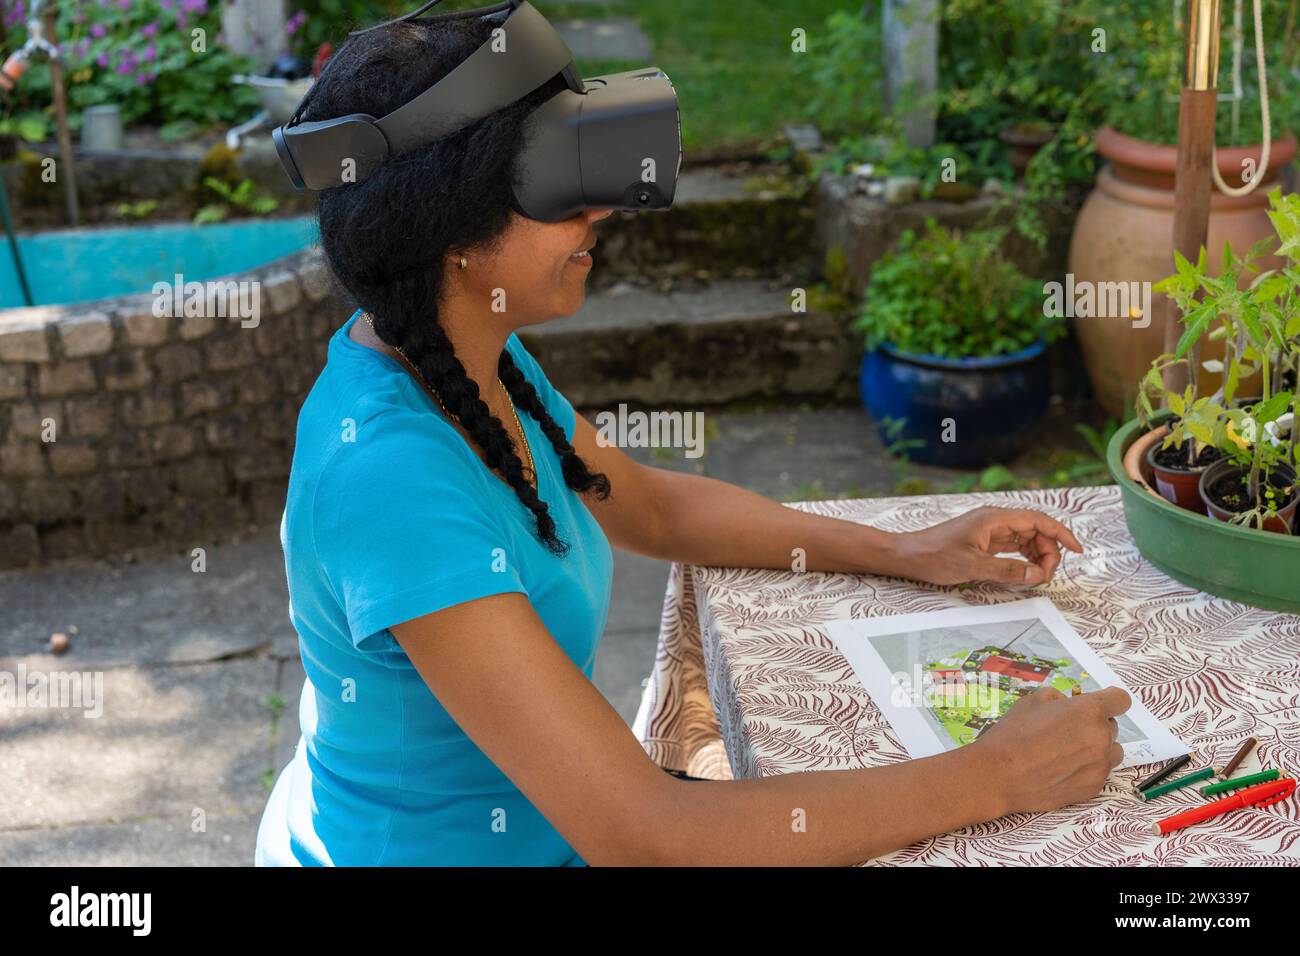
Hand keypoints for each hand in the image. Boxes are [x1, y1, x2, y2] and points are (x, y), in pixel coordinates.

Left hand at [894, 506, 1082, 586]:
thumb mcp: (972, 566)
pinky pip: (1014, 546)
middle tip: (1046, 576)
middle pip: (1036, 530)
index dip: (1062, 534)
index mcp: (994, 518)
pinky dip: (1024, 558)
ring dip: (1038, 555)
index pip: (1038, 519)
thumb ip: (1007, 570)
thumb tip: (1037, 574)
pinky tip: (1026, 572)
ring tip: (1038, 576)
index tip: (1078, 550)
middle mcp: (995, 521)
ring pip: (1026, 539)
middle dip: (1049, 551)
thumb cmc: (935, 556)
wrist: (909, 555)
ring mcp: (990, 531)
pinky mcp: (985, 542)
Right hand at [968, 685, 1129, 815]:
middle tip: (1069, 730)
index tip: (1103, 703)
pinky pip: (1100, 772)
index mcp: (1088, 711)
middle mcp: (1100, 737)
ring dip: (1098, 748)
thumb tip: (1069, 703)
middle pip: (1113, 726)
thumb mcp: (1032, 701)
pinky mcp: (1094, 787)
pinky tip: (1063, 769)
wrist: (999, 775)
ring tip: (1070, 751)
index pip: (1121, 700)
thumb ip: (1059, 698)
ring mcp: (1100, 765)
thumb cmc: (1012, 735)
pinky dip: (1087, 768)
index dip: (1111, 700)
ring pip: (1112, 751)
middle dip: (1096, 725)